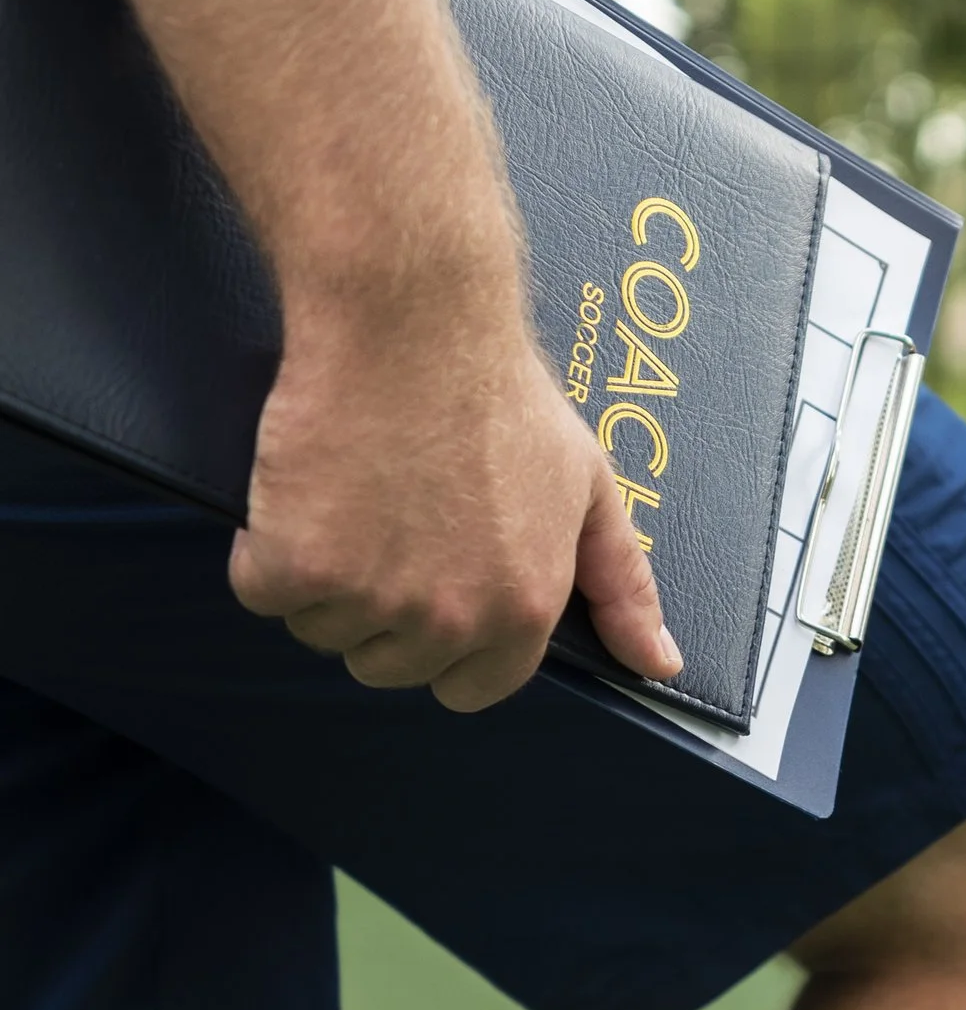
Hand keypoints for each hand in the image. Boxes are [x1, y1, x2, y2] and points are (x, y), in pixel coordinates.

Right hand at [230, 290, 682, 711]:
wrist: (412, 322)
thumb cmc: (500, 397)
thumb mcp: (589, 487)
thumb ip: (622, 583)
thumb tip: (660, 664)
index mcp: (523, 610)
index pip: (472, 687)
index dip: (446, 642)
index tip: (431, 586)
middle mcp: (451, 619)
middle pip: (389, 665)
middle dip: (380, 608)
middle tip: (387, 520)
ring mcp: (372, 597)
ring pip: (322, 630)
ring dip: (320, 577)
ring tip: (350, 494)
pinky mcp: (296, 565)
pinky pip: (261, 593)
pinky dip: (264, 549)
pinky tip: (300, 489)